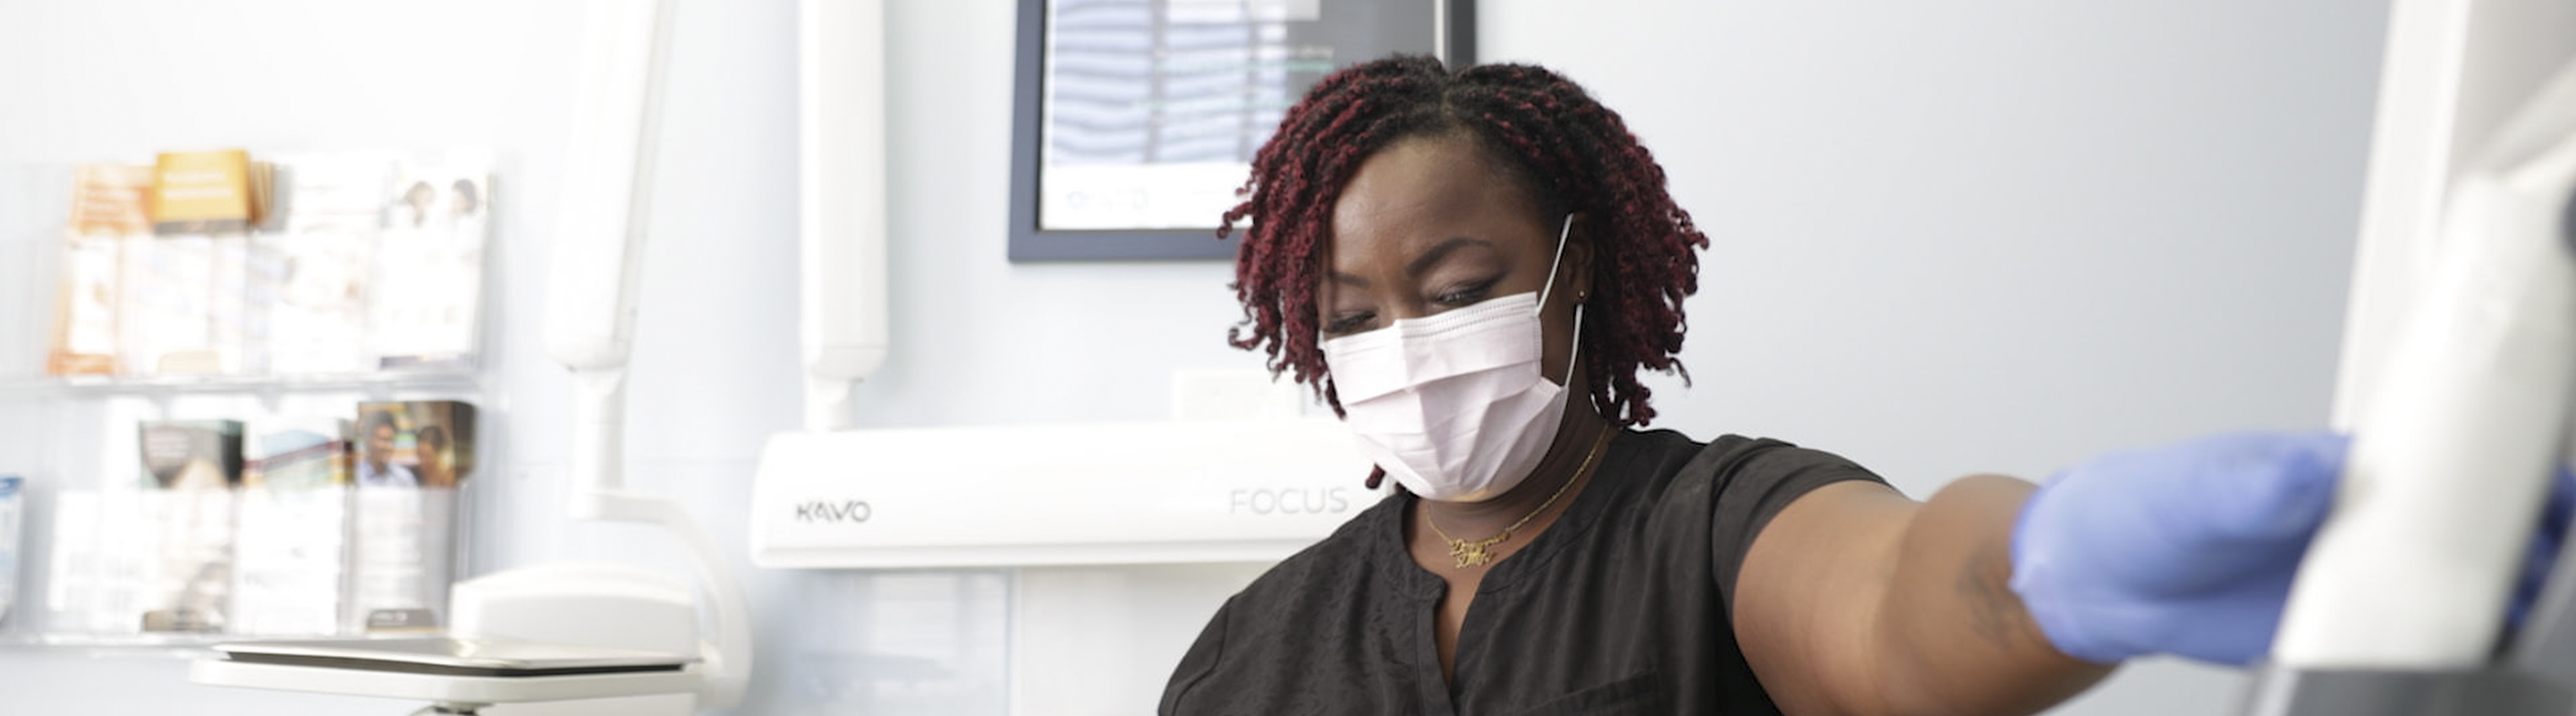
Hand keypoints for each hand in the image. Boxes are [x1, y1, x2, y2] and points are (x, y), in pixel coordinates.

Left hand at [2007, 432, 2572, 665]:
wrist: (2099, 582)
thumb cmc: (2139, 510)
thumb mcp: (2191, 491)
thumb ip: (2251, 483)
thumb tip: (2308, 471)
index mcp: (2338, 467)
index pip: (2444, 459)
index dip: (2508, 472)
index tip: (2550, 489)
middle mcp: (2359, 521)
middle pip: (2468, 528)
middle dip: (2523, 543)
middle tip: (2542, 564)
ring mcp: (2354, 579)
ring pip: (2451, 590)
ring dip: (2494, 602)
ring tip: (2518, 612)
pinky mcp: (2339, 633)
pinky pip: (2406, 644)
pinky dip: (2442, 651)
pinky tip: (2461, 656)